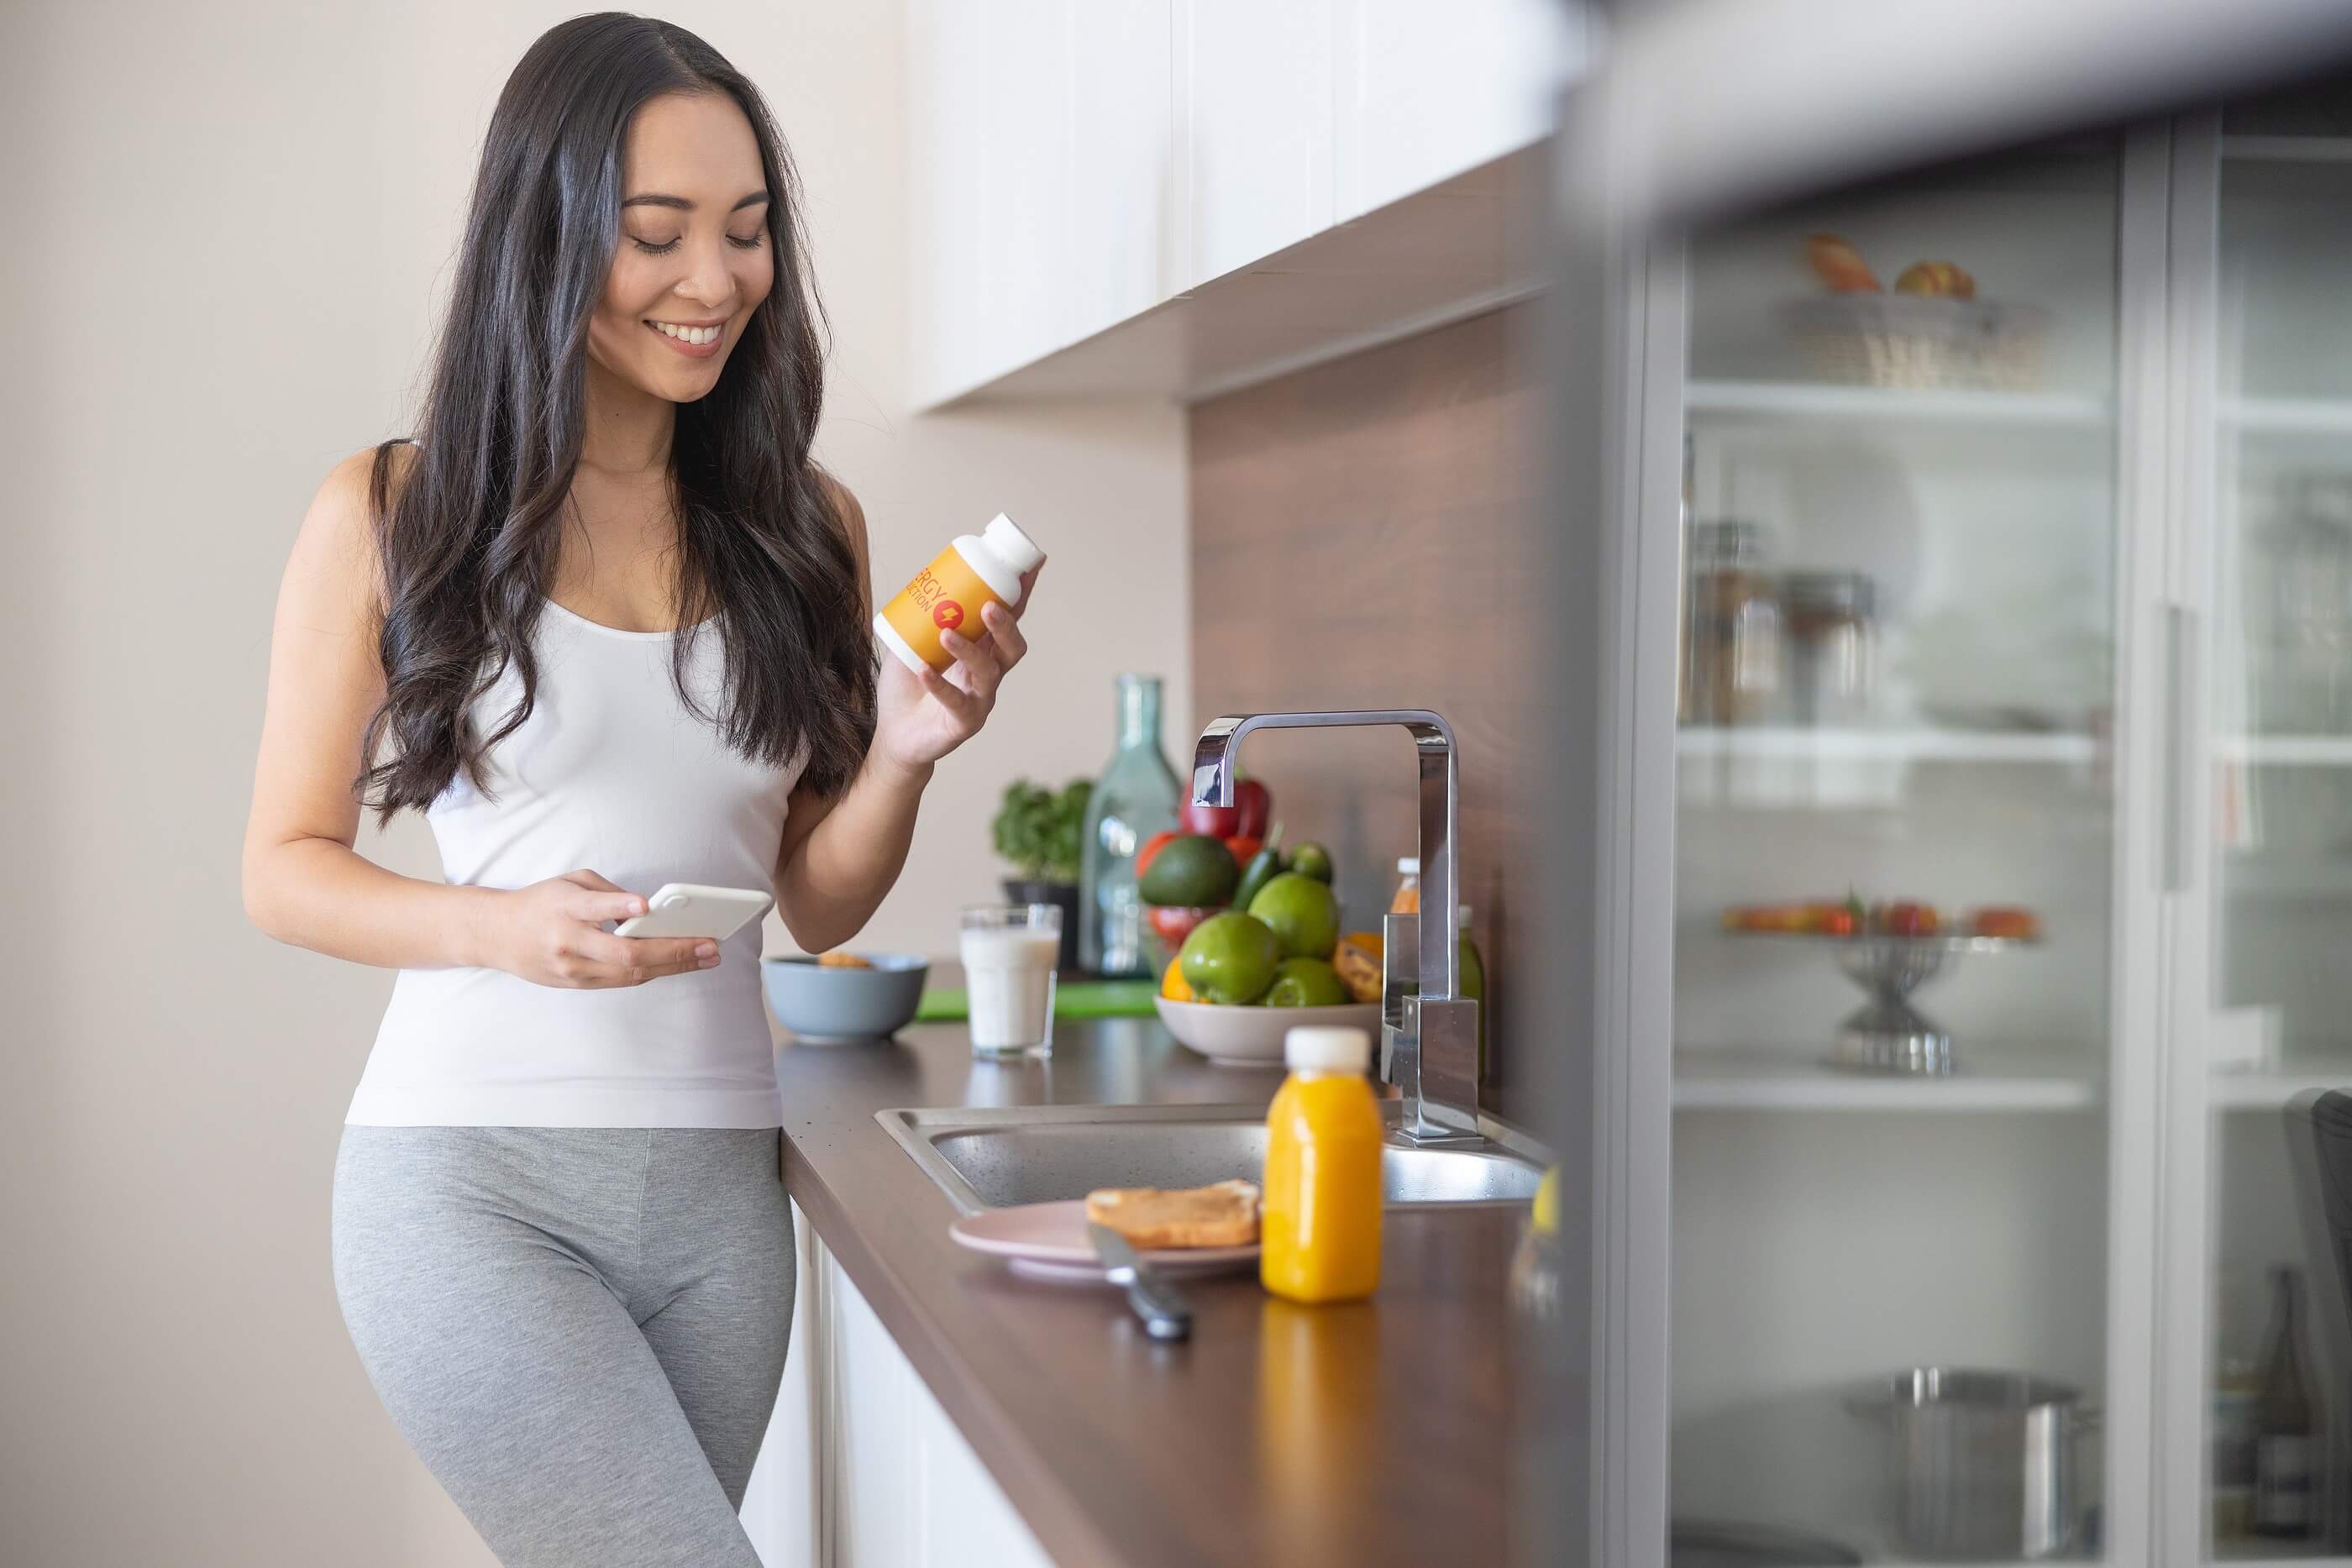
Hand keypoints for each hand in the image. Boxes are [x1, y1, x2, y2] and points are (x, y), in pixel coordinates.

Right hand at [469, 869, 719, 987]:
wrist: (497, 935)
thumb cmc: (542, 902)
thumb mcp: (570, 882)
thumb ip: (607, 893)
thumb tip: (649, 910)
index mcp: (563, 908)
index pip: (592, 908)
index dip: (619, 906)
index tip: (646, 904)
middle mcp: (568, 942)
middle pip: (625, 953)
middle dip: (673, 951)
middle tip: (709, 945)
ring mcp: (573, 969)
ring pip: (630, 974)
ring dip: (673, 966)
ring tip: (707, 957)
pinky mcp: (577, 984)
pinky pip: (622, 981)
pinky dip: (654, 971)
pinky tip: (681, 963)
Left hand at [870, 564, 1038, 774]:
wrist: (895, 736)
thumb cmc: (908, 690)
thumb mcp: (910, 645)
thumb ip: (918, 619)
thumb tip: (922, 581)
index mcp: (983, 651)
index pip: (1009, 619)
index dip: (1021, 595)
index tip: (1031, 566)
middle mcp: (988, 674)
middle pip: (1012, 648)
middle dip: (1007, 625)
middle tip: (990, 607)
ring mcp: (979, 700)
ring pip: (988, 673)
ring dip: (970, 651)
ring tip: (947, 634)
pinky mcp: (963, 723)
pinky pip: (956, 702)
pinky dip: (940, 685)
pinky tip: (925, 671)